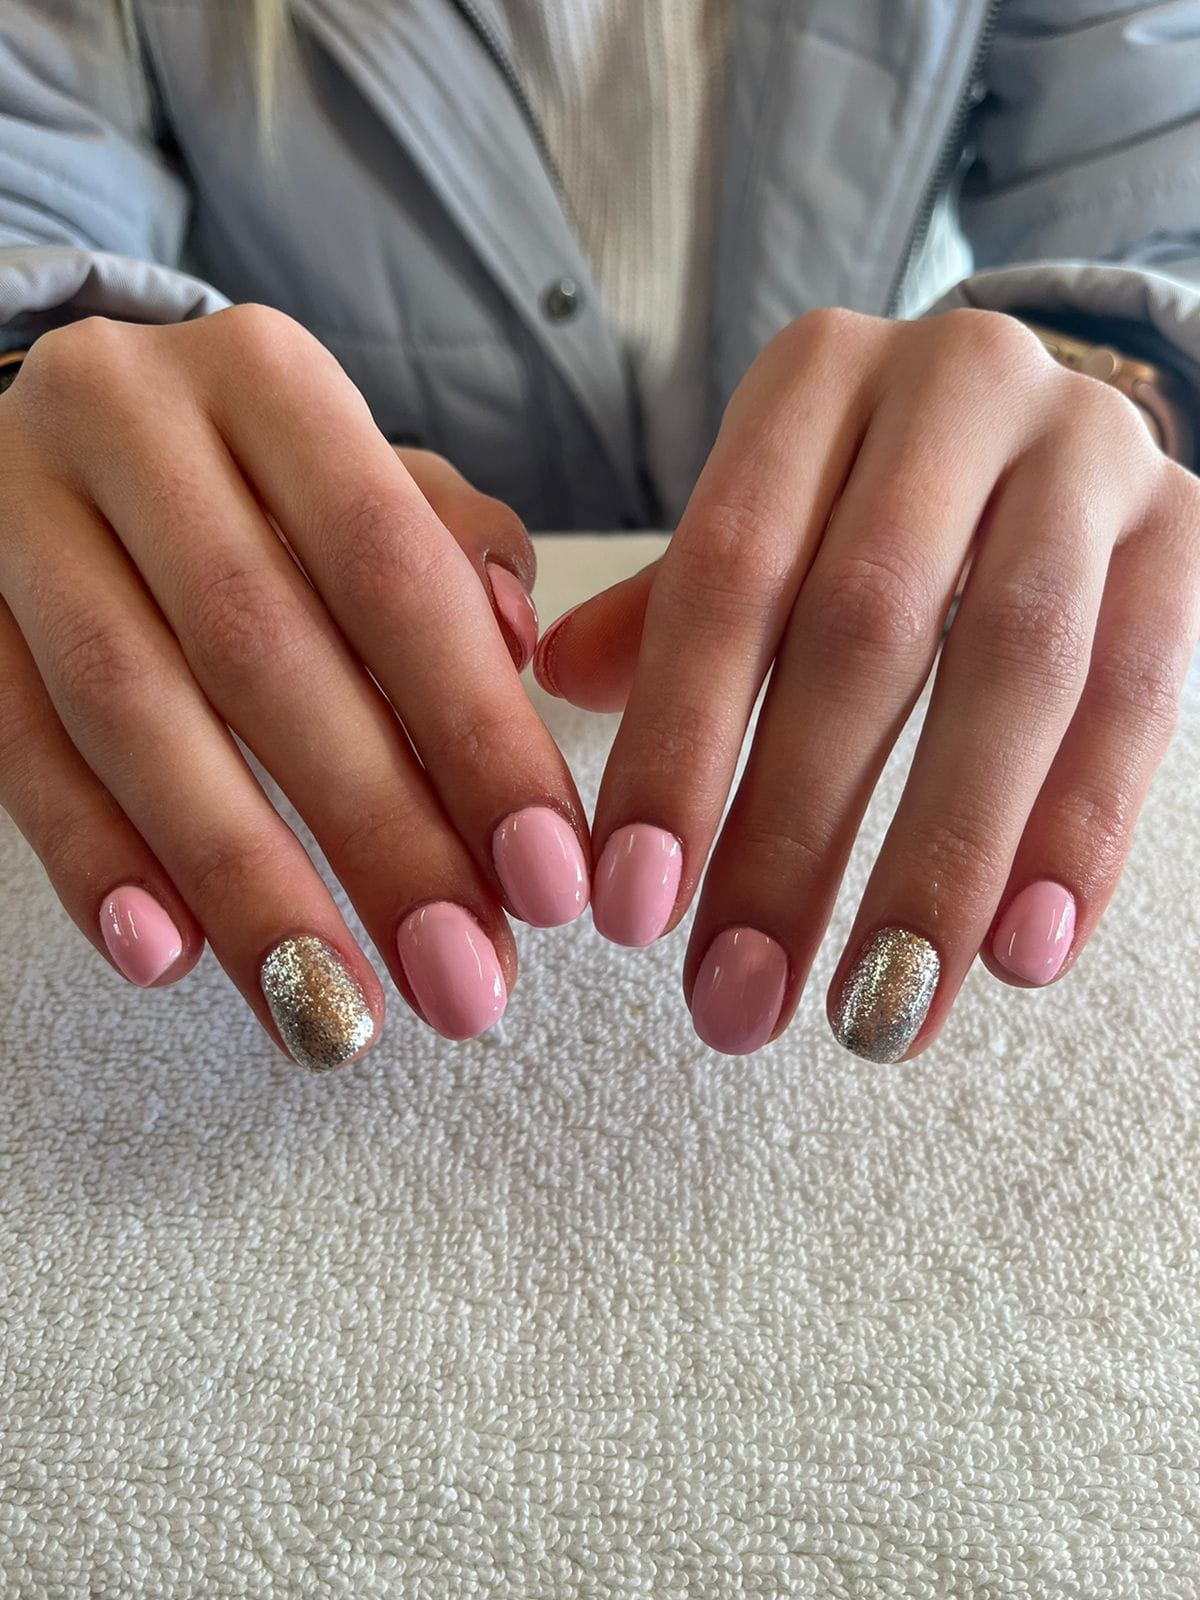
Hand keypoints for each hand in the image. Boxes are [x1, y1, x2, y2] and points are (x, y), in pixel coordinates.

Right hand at [0, 306, 590, 1068]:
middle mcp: (130, 420)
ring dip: (241, 882)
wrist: (69, 428)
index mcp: (268, 380)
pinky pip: (16, 744)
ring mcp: (17, 511)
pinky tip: (167, 959)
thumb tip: (519, 655)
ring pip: (130, 713)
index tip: (547, 878)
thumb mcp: (366, 476)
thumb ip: (453, 555)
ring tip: (330, 1016)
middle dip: (375, 834)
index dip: (475, 731)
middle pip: (262, 650)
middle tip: (461, 981)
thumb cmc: (259, 481)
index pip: (390, 567)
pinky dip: (94, 857)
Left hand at [534, 308, 1199, 1059]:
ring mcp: (1087, 450)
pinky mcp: (1185, 528)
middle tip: (739, 1004)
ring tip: (881, 1016)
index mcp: (815, 380)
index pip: (724, 573)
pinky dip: (1078, 831)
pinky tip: (1021, 955)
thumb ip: (674, 609)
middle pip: (863, 629)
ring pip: (1012, 667)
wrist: (1058, 421)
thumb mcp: (769, 519)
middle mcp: (954, 385)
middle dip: (792, 836)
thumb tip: (562, 685)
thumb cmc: (876, 499)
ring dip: (940, 863)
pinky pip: (1140, 693)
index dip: (675, 749)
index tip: (632, 912)